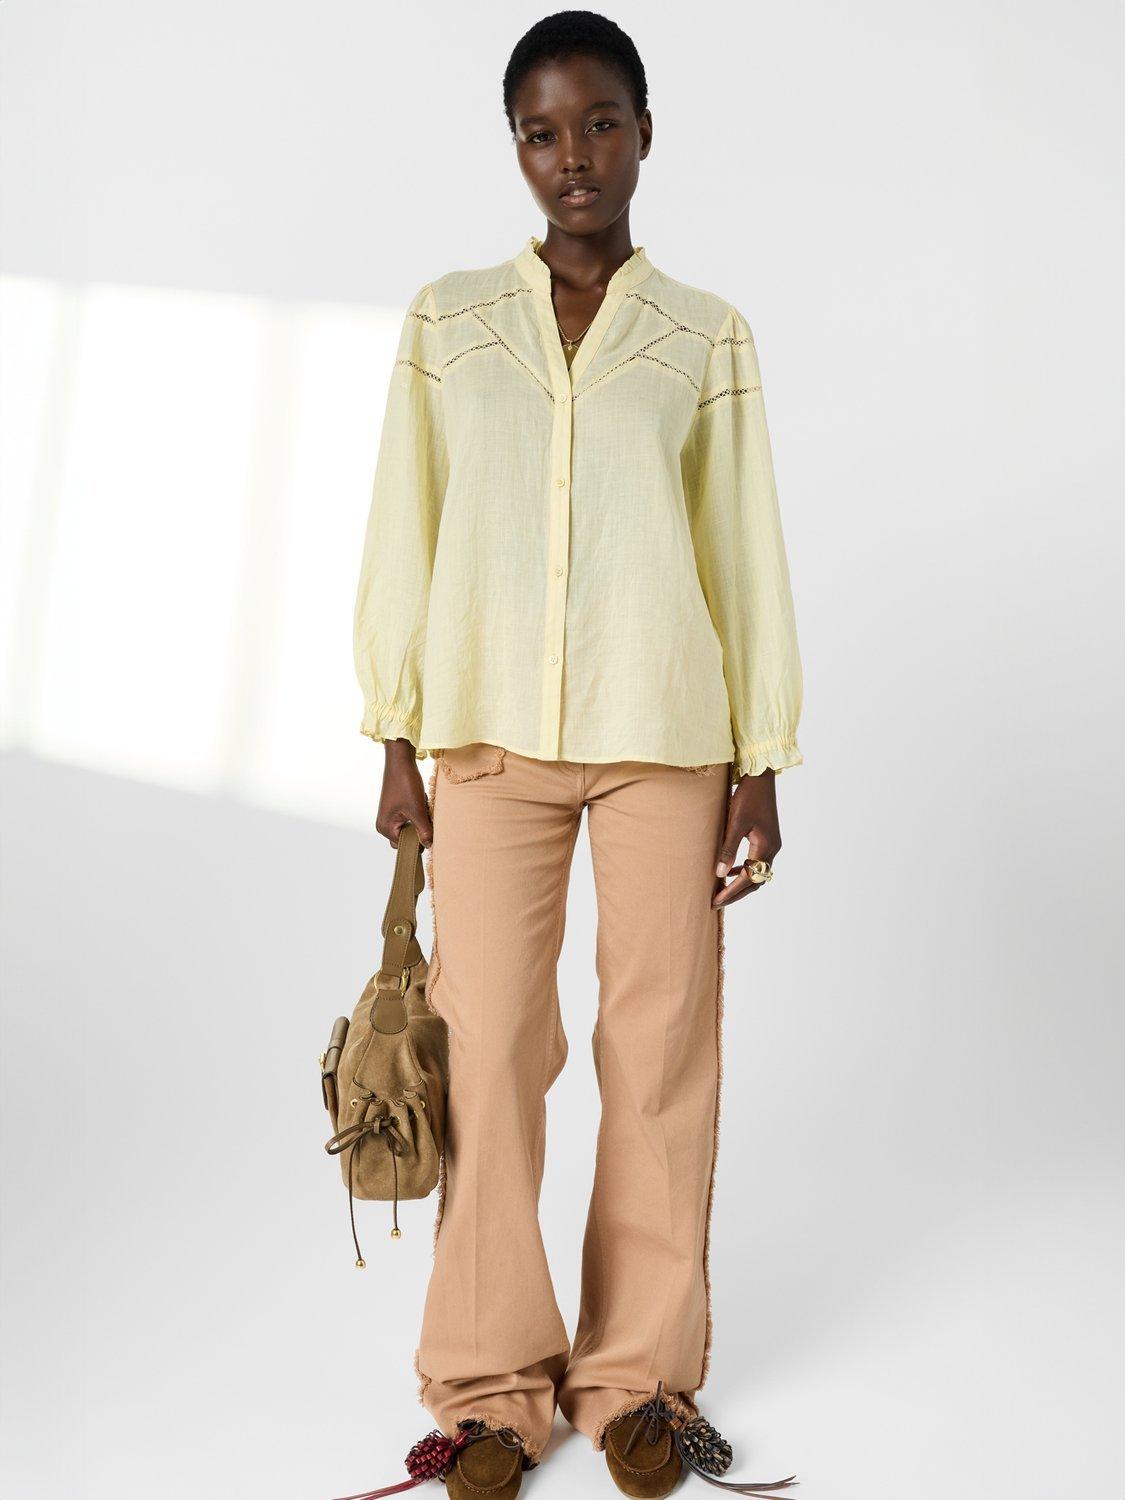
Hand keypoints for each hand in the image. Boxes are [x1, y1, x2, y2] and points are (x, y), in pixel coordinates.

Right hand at [375, 738, 433, 849]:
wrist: (401, 761)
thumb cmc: (405, 784)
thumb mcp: (418, 810)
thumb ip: (424, 831)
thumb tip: (429, 846)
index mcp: (385, 828)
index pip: (404, 846)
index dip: (418, 840)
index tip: (428, 830)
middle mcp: (384, 824)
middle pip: (406, 837)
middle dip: (418, 829)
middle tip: (424, 816)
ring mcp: (389, 815)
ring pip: (410, 826)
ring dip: (419, 819)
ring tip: (421, 805)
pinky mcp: (395, 808)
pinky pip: (409, 817)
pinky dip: (417, 812)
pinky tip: (420, 800)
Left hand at [712, 768, 780, 908]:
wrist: (761, 777)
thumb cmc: (747, 796)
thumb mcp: (735, 823)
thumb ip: (728, 849)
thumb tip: (720, 873)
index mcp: (766, 846)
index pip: (749, 878)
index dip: (732, 892)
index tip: (716, 901)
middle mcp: (772, 848)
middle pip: (756, 881)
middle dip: (736, 893)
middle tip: (716, 902)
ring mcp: (772, 844)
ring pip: (758, 873)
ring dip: (741, 883)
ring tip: (722, 891)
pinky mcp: (768, 838)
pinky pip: (758, 862)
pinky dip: (745, 870)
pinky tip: (731, 870)